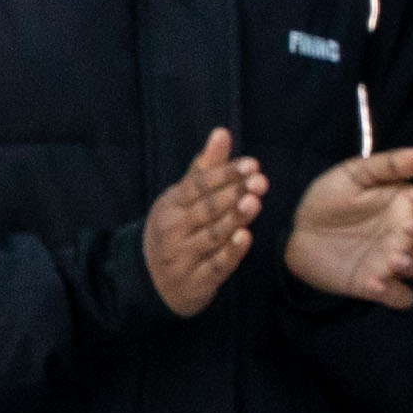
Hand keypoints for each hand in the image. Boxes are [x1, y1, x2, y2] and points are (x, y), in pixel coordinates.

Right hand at [140, 127, 260, 318]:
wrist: (151, 279)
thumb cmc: (176, 229)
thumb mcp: (183, 198)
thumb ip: (205, 168)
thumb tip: (222, 132)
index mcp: (171, 205)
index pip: (197, 186)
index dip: (224, 174)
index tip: (252, 164)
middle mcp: (173, 229)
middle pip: (205, 209)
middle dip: (233, 194)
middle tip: (260, 181)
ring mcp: (182, 256)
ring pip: (211, 236)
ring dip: (233, 219)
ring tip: (254, 202)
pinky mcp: (196, 280)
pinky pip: (215, 265)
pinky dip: (230, 253)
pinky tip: (245, 237)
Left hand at [282, 147, 412, 306]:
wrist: (294, 232)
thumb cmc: (329, 200)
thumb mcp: (353, 174)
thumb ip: (389, 164)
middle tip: (409, 228)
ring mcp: (399, 264)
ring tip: (394, 259)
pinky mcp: (380, 287)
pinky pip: (404, 298)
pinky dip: (396, 294)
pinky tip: (375, 282)